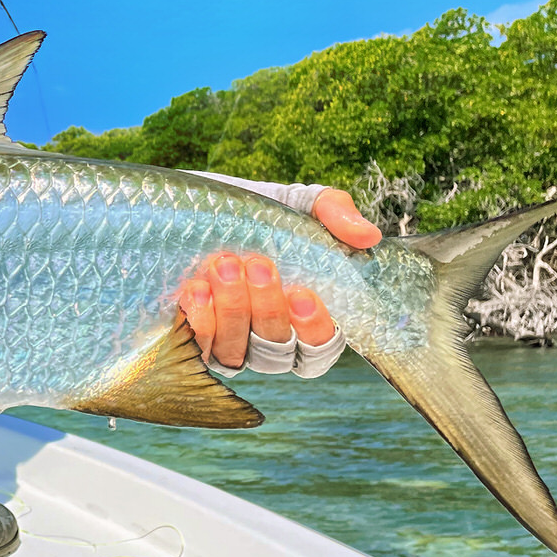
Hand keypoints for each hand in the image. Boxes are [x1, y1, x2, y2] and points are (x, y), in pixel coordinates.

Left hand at [177, 190, 377, 376]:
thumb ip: (334, 214)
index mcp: (301, 318)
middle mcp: (265, 340)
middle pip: (276, 350)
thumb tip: (368, 236)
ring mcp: (227, 342)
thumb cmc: (256, 214)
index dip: (314, 329)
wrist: (194, 208)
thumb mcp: (298, 204)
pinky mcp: (189, 338)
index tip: (302, 293)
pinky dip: (199, 320)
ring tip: (224, 265)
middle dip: (268, 309)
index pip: (319, 349)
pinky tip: (198, 287)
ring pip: (236, 351)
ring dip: (232, 309)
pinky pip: (197, 348)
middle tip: (258, 264)